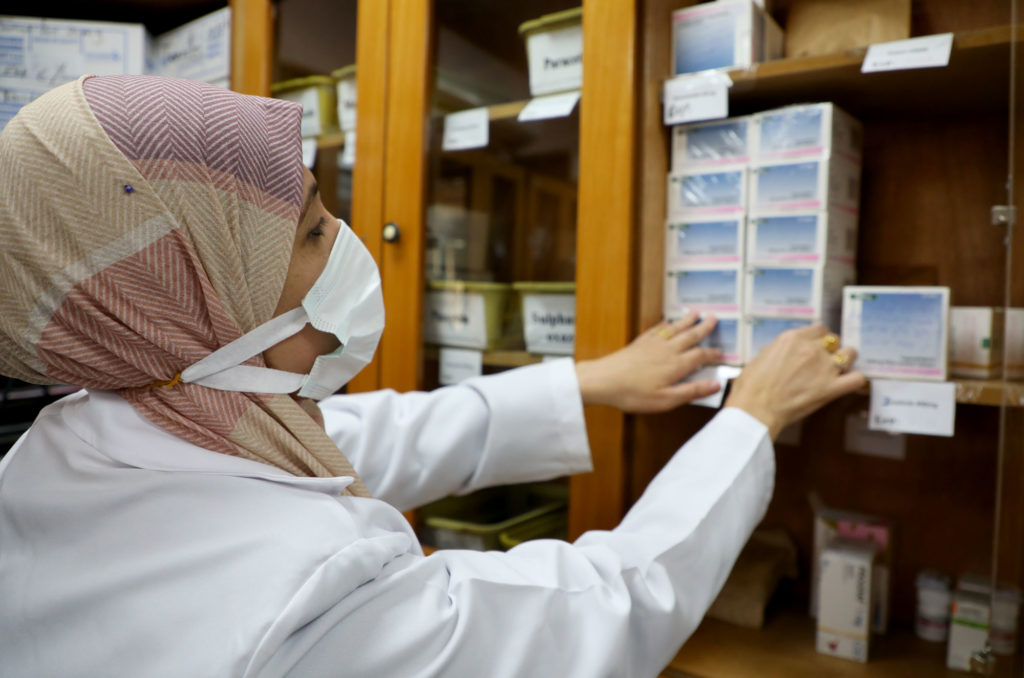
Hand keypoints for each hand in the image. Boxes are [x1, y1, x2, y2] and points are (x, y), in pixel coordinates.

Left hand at [575, 312, 723, 412]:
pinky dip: (664, 325)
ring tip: (695, 312)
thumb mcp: (666, 399)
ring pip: (674, 329)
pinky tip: (666, 323)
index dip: (713, 354)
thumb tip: (716, 384)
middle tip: (714, 318)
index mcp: (676, 365)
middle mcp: (667, 351)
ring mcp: (652, 345)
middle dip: (703, 328)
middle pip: (689, 336)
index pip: (700, 356)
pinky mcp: (639, 343)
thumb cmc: (633, 394)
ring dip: (686, 321)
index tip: (722, 353)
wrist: (603, 381)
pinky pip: (656, 330)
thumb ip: (692, 391)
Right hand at [724, 324, 865, 439]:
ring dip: (846, 360)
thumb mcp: (760, 358)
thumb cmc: (751, 386)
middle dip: (831, 349)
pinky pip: (857, 379)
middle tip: (823, 361)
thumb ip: (777, 351)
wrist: (755, 409)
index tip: (816, 346)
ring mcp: (824, 368)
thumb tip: (783, 352)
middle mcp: (812, 349)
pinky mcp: (831, 389)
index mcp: (793, 339)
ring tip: (839, 369)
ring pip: (851, 353)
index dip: (819, 338)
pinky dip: (855, 380)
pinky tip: (847, 383)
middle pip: (835, 340)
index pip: (819, 329)